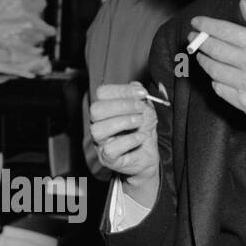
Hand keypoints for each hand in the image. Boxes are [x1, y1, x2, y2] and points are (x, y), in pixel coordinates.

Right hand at [89, 82, 159, 205]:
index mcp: (105, 110)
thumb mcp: (145, 111)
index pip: (102, 93)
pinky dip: (129, 140)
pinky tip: (139, 138)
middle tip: (141, 109)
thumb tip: (136, 87)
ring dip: (124, 122)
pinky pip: (110, 149)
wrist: (148, 156)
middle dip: (122, 106)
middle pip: (96, 110)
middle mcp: (98, 124)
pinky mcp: (107, 158)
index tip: (142, 93)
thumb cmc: (142, 131)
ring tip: (140, 123)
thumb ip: (139, 98)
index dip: (122, 90)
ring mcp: (100, 142)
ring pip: (98, 129)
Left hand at [191, 0, 245, 135]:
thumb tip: (243, 5)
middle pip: (213, 49)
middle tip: (192, 37)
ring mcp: (243, 84)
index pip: (223, 31)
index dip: (206, 25)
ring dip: (203, 59)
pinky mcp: (241, 101)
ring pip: (212, 69)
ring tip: (201, 54)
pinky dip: (214, 79)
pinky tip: (216, 74)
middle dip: (198, 41)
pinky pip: (219, 88)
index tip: (196, 22)